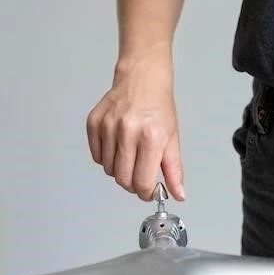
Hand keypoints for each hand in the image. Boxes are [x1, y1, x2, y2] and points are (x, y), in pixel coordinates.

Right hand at [86, 56, 184, 200]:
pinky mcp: (94, 123)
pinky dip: (107, 158)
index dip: (145, 193)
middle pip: (122, 179)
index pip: (142, 182)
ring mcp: (108, 126)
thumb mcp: (172, 140)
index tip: (149, 191)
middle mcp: (127, 131)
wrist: (142, 79)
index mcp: (151, 137)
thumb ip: (174, 171)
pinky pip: (97, 156)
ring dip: (119, 170)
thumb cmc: (159, 108)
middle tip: (140, 176)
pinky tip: (118, 147)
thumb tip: (179, 195)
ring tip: (130, 156)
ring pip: (108, 170)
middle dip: (132, 185)